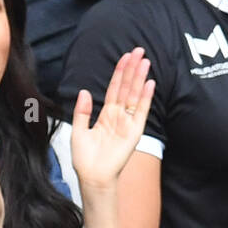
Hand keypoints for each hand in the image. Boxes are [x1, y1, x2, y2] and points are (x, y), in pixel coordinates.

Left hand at [69, 47, 154, 192]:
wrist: (92, 176)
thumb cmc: (85, 158)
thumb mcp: (78, 130)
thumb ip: (82, 111)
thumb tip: (84, 91)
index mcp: (105, 115)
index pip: (114, 89)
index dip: (119, 73)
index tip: (124, 57)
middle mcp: (119, 117)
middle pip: (126, 88)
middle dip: (132, 70)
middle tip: (138, 50)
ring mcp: (128, 124)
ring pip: (135, 96)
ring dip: (140, 78)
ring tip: (145, 61)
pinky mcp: (134, 133)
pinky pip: (141, 112)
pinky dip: (146, 98)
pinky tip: (149, 83)